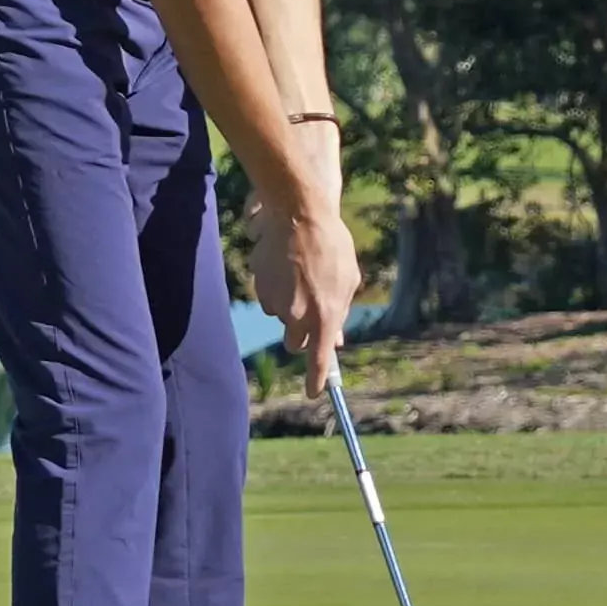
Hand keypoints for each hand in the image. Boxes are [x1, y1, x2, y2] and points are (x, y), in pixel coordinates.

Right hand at [259, 183, 362, 378]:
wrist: (299, 214)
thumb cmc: (331, 245)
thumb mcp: (347, 280)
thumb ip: (339, 313)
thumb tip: (336, 339)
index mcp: (324, 315)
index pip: (317, 360)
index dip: (315, 380)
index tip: (314, 392)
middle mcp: (297, 315)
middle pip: (296, 343)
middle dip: (302, 336)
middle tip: (311, 315)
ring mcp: (275, 302)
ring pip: (282, 318)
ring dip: (291, 306)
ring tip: (302, 275)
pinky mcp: (259, 287)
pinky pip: (269, 299)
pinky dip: (277, 290)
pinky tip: (287, 267)